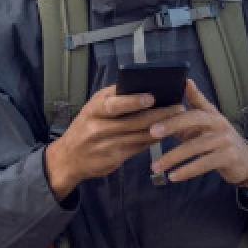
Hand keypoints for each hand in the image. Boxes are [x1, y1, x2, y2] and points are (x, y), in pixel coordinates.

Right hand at [44, 85, 183, 199]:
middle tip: (178, 107)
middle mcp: (99, 128)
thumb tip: (142, 87)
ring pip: (140, 136)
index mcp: (94, 110)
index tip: (152, 97)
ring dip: (161, 127)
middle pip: (134, 121)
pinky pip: (138, 148)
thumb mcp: (92, 108)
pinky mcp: (114, 159)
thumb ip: (113, 98)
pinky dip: (152, 140)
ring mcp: (107, 145)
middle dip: (159, 114)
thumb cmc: (85, 127)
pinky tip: (164, 133)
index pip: (114, 104)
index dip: (133, 101)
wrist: (68, 158)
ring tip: (177, 119)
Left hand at [148, 80, 247, 184]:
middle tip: (151, 132)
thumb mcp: (205, 126)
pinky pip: (203, 164)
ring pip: (195, 146)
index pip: (195, 104)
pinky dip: (187, 171)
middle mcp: (219, 123)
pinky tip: (172, 176)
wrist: (245, 160)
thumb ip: (186, 117)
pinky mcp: (228, 157)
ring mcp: (225, 140)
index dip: (187, 96)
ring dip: (173, 157)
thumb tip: (164, 109)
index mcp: (211, 114)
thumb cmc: (218, 141)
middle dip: (171, 125)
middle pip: (194, 120)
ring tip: (155, 166)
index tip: (174, 91)